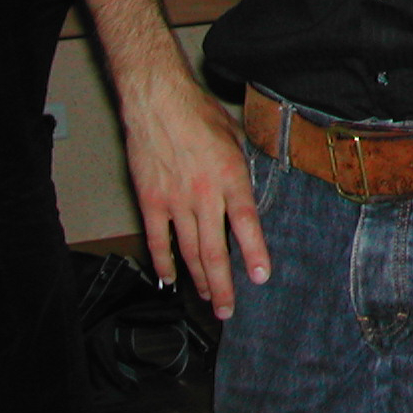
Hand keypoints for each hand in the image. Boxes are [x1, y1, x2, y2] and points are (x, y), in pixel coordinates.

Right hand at [122, 78, 268, 319]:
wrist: (158, 102)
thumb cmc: (200, 114)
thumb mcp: (236, 137)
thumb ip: (244, 167)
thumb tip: (253, 186)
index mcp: (230, 176)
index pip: (246, 222)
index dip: (255, 252)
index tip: (262, 277)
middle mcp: (204, 194)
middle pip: (215, 249)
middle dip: (223, 283)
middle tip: (228, 309)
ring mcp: (175, 201)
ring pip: (189, 251)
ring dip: (199, 279)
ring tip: (209, 300)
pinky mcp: (150, 202)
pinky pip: (158, 240)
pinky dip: (165, 263)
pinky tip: (172, 280)